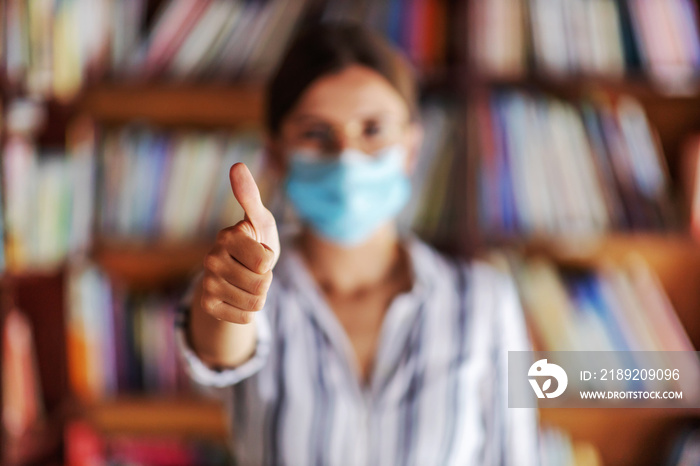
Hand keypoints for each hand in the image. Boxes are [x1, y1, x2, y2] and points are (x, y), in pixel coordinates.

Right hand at [200, 163, 279, 323]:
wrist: (237, 274)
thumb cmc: (255, 242)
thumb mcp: (260, 221)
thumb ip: (250, 196)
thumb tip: (236, 165)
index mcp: (226, 236)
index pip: (265, 262)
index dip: (270, 259)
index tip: (259, 250)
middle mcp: (211, 259)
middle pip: (261, 283)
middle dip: (266, 278)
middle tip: (254, 269)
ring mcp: (207, 283)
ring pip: (255, 302)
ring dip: (259, 295)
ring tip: (249, 281)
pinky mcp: (208, 306)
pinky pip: (246, 317)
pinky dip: (250, 310)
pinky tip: (239, 297)